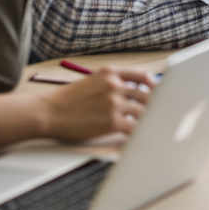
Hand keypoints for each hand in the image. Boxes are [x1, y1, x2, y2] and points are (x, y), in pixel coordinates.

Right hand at [40, 68, 155, 140]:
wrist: (47, 112)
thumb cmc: (67, 100)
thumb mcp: (91, 81)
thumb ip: (111, 83)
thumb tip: (134, 92)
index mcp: (110, 73)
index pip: (142, 75)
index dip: (154, 85)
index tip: (159, 93)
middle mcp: (115, 85)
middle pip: (146, 94)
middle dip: (154, 105)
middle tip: (161, 113)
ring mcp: (114, 103)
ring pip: (143, 111)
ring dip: (148, 120)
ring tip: (154, 126)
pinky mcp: (112, 121)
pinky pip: (134, 127)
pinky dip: (140, 132)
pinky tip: (141, 136)